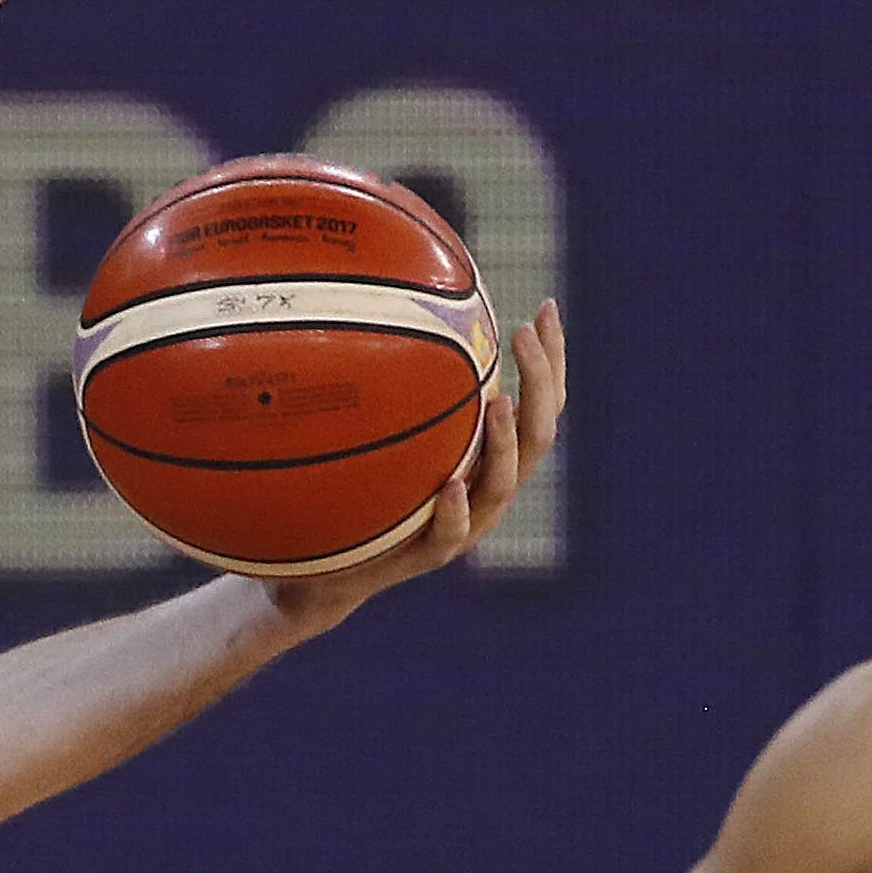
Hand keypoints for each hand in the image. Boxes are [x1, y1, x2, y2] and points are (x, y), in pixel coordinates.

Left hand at [262, 298, 567, 634]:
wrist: (322, 569)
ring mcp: (460, 526)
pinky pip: (447, 536)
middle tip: (524, 334)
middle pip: (537, 437)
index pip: (537, 403)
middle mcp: (483, 489)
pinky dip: (452, 511)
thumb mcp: (374, 430)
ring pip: (502, 487)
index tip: (544, 307)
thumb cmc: (353, 492)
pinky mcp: (424, 557)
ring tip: (503, 403)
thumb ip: (390, 386)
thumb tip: (371, 303)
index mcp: (484, 456)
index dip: (550, 359)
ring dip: (506, 444)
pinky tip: (450, 486)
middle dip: (540, 384)